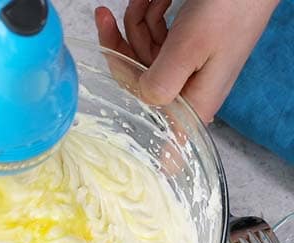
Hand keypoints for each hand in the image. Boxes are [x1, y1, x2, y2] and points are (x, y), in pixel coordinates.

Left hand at [95, 0, 277, 121]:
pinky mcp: (187, 47)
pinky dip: (151, 17)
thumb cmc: (231, 9)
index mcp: (193, 102)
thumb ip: (162, 82)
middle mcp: (189, 89)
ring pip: (142, 56)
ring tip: (145, 0)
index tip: (112, 115)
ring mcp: (187, 67)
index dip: (136, 133)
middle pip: (137, 81)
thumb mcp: (190, 48)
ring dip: (137, 24)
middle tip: (105, 17)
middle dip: (120, 47)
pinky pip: (156, 39)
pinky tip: (158, 0)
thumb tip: (141, 99)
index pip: (157, 130)